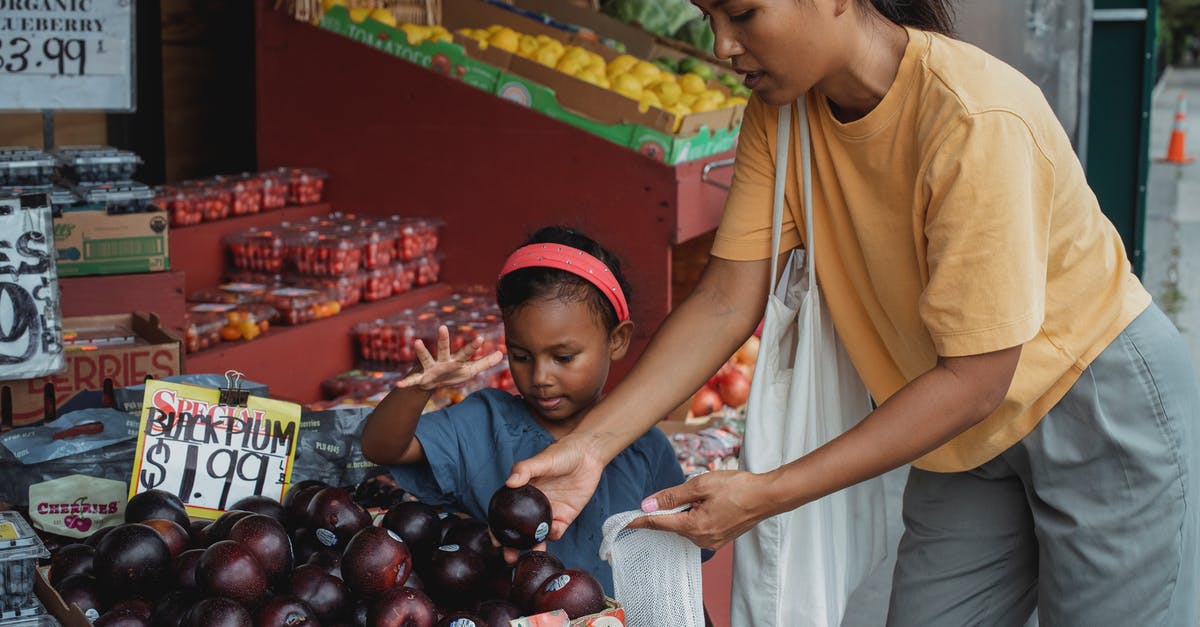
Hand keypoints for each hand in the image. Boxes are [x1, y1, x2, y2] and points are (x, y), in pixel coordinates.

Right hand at [395, 325, 503, 391]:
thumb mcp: (470, 370)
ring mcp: (430, 368)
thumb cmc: (452, 373)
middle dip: (444, 339)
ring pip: (425, 358)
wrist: (431, 383)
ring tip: (417, 342)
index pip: (466, 353)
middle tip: (443, 328)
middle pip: (443, 349)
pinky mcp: (421, 378)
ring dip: (421, 351)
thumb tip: (501, 354)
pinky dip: (406, 383)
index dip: (473, 347)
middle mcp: (442, 361)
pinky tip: (399, 385)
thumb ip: (485, 362)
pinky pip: (413, 381)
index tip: (481, 339)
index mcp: (455, 360)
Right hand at [500, 432, 607, 562]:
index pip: (505, 514)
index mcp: (522, 493)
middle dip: (512, 546)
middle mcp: (532, 506)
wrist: (588, 455)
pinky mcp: (565, 517)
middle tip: (509, 557)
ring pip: (537, 535)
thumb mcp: (542, 460)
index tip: (494, 540)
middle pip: (519, 530)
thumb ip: (525, 470)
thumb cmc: (562, 454)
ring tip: (530, 554)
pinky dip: (553, 535)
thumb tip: (509, 482)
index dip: (498, 528)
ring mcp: (549, 512)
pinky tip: (552, 531)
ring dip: (532, 547)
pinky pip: (556, 531)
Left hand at [627, 470, 777, 550]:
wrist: (767, 496)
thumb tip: (648, 504)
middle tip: (693, 490)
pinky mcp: (719, 539)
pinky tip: (712, 503)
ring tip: (708, 495)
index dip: (639, 520)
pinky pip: (698, 527)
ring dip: (687, 510)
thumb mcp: (700, 485)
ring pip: (685, 525)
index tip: (623, 522)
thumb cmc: (737, 488)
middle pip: (672, 523)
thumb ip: (672, 496)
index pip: (657, 524)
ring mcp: (711, 542)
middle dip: (673, 507)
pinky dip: (697, 515)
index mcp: (693, 527)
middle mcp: (700, 540)